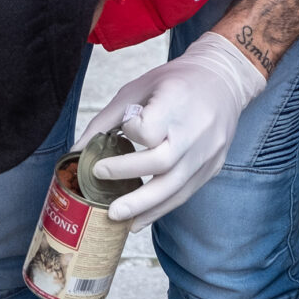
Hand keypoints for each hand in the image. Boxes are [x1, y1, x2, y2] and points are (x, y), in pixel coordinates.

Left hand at [80, 31, 267, 228]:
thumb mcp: (138, 88)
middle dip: (129, 180)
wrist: (224, 78)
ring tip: (117, 218)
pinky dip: (160, 209)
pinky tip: (139, 219)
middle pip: (161, 162)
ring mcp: (208, 151)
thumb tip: (73, 153)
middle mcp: (196, 128)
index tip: (125, 130)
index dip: (133, 131)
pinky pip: (185, 193)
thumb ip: (105, 121)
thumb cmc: (176, 82)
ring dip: (144, 207)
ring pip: (175, 186)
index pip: (149, 128)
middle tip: (105, 197)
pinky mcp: (213, 166)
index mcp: (176, 101)